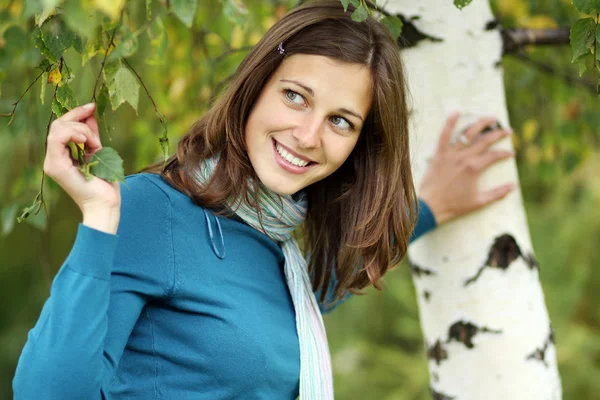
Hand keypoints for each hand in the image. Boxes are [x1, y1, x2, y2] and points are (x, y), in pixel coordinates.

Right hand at [43, 103, 120, 232]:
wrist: (105, 205)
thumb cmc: (105, 184)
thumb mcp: (100, 153)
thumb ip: (92, 136)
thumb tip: (90, 116)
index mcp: (62, 154)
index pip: (62, 126)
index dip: (76, 113)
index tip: (92, 106)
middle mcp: (53, 157)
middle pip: (58, 124)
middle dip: (78, 118)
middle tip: (95, 124)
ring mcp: (52, 162)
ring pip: (57, 128)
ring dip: (81, 130)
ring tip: (95, 143)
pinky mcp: (55, 166)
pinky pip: (58, 138)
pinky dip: (75, 134)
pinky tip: (88, 143)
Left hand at [418, 112, 515, 224]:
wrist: (430, 206)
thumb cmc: (454, 205)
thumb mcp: (479, 202)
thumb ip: (497, 193)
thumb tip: (513, 186)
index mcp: (474, 168)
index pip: (494, 155)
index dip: (505, 153)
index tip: (511, 153)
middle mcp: (463, 158)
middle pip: (484, 140)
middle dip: (498, 134)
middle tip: (508, 130)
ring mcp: (450, 154)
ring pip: (467, 134)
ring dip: (480, 124)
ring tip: (491, 117)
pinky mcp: (438, 154)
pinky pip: (444, 136)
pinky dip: (449, 123)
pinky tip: (456, 112)